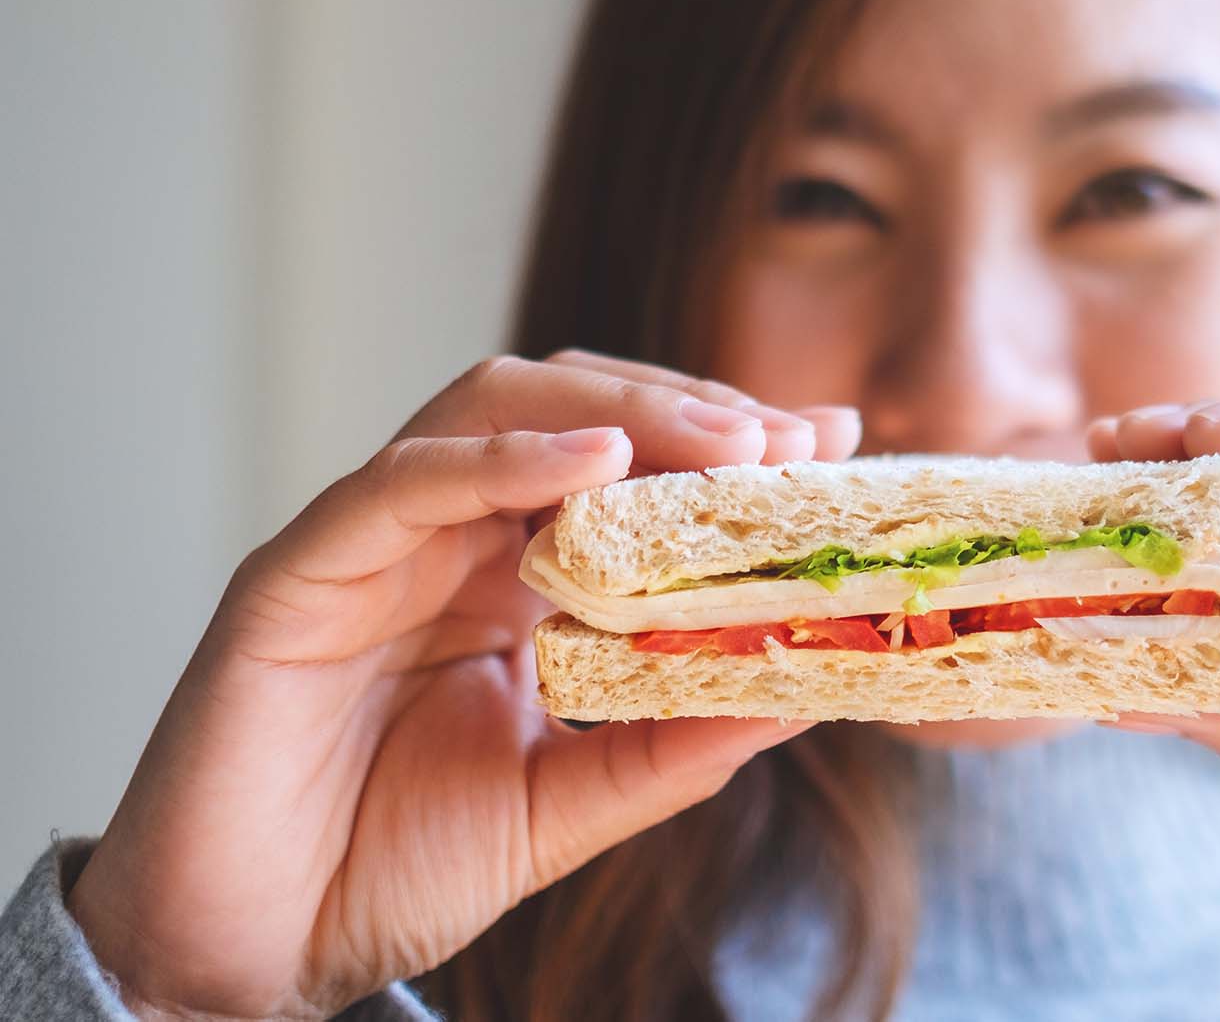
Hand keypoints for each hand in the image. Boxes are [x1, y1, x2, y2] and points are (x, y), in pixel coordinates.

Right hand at [66, 352, 860, 1017]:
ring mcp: (369, 542)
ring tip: (724, 440)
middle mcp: (443, 537)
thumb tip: (804, 688)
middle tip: (789, 438)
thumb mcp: (565, 804)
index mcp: (504, 576)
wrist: (246, 958)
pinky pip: (400, 482)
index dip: (722, 443)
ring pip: (489, 408)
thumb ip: (673, 743)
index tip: (827, 445)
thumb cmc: (385, 868)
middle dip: (687, 408)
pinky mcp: (297, 573)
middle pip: (568, 407)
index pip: (623, 463)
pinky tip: (595, 458)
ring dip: (618, 408)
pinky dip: (499, 457)